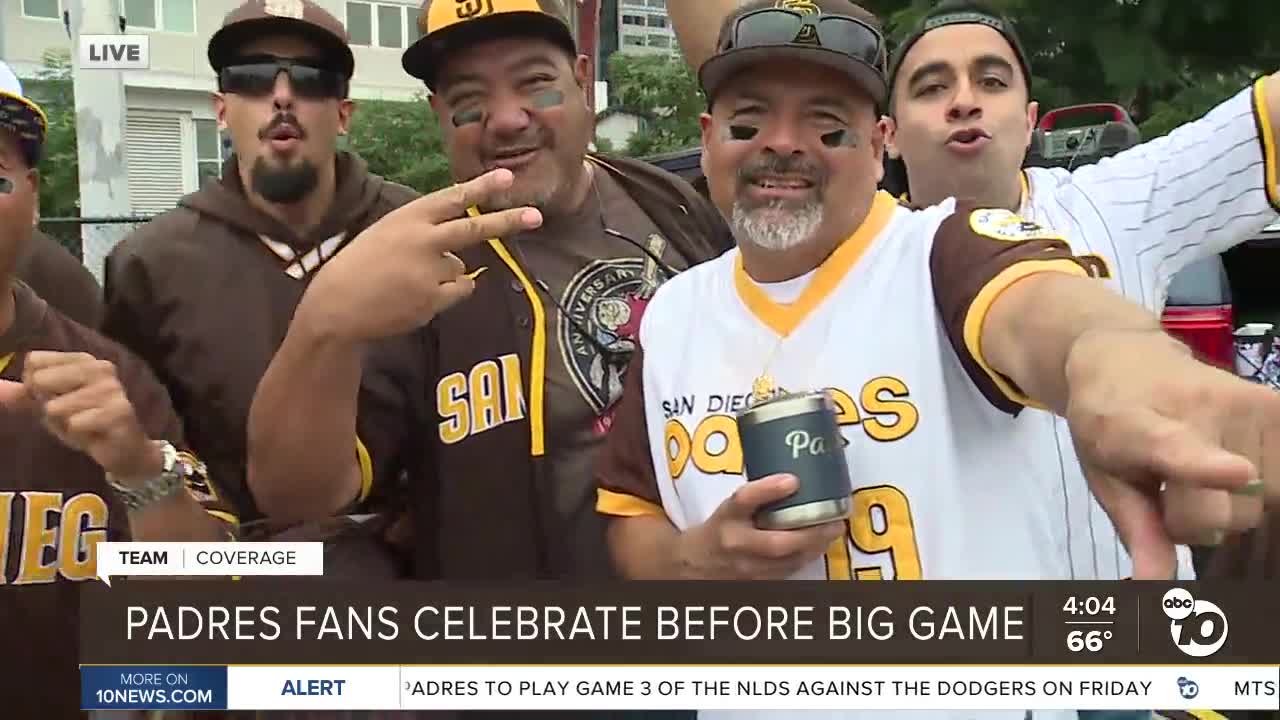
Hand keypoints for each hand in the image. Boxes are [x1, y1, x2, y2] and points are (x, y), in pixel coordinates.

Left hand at [0, 351, 162, 479]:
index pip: (35, 361)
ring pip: (55, 407)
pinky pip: (74, 424)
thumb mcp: (51, 406)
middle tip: (69, 415)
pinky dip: (77, 435)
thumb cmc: (86, 424)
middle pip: (41, 380)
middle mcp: (100, 368)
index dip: (33, 386)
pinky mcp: (118, 411)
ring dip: (63, 424)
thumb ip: (25, 395)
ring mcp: (111, 389)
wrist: (126, 450)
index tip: (53, 398)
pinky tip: (93, 435)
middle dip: (47, 405)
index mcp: (84, 360)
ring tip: (82, 426)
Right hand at [298, 168, 542, 341]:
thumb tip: (461, 247)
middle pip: (474, 229)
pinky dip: (449, 293)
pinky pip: (460, 290)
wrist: (337, 305)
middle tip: (536, 216)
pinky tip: (419, 295)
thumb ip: (423, 230)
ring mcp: (430, 272)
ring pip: (461, 267)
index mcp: (409, 218)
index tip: (507, 176)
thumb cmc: (361, 264)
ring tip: (410, 280)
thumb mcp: (387, 232)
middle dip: (508, 221)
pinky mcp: (434, 299)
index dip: (481, 187)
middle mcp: (423, 241)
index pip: (452, 198)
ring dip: (447, 273)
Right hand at [679, 474, 845, 578]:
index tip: (793, 480)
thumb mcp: (731, 506)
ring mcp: (746, 568)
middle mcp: (735, 544)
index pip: (744, 501)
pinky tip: (818, 546)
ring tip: (833, 531)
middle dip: (810, 532)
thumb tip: (795, 477)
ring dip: (815, 546)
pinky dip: (806, 558)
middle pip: (775, 542)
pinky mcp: (756, 583)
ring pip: (787, 562)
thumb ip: (758, 494)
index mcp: (726, 517)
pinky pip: (787, 572)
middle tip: (835, 520)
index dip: (767, 489)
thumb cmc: (719, 529)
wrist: (693, 565)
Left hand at [1064, 329, 1278, 578]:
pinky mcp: (1276, 403)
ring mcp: (1245, 401)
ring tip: (1204, 472)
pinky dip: (1266, 485)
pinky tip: (1235, 462)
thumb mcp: (1105, 476)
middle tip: (1176, 490)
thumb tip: (1155, 583)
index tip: (1235, 473)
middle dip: (1205, 519)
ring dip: (1238, 503)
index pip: (1176, 448)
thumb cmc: (1108, 423)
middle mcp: (1198, 408)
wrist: (1124, 358)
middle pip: (1231, 508)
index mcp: (1139, 427)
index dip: (1205, 467)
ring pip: (1266, 499)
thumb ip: (1137, 529)